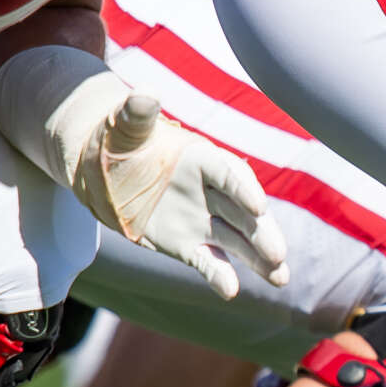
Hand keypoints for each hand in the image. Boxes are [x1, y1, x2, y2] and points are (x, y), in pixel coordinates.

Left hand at [75, 94, 289, 299]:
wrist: (104, 171)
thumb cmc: (120, 141)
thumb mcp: (124, 127)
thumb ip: (138, 114)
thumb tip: (144, 94)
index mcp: (203, 159)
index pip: (230, 174)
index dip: (244, 189)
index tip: (258, 206)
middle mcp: (211, 191)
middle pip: (245, 213)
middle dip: (263, 233)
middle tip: (278, 254)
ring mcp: (202, 220)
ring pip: (238, 241)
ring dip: (259, 259)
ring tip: (281, 278)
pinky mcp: (188, 245)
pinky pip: (208, 262)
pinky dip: (220, 276)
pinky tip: (231, 292)